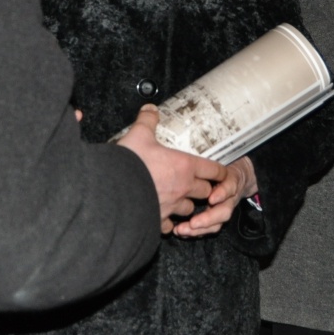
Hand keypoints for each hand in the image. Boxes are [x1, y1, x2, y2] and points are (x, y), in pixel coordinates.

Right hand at [116, 105, 228, 232]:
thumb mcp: (139, 134)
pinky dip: (167, 223)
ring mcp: (172, 206)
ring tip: (178, 200)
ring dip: (186, 205)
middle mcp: (183, 187)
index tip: (221, 172)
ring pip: (189, 209)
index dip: (219, 171)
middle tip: (196, 184)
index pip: (213, 169)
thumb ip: (148, 120)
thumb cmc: (131, 163)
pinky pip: (169, 225)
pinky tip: (160, 216)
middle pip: (205, 191)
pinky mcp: (158, 220)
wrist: (113, 192)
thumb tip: (150, 109)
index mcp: (184, 166)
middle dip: (203, 188)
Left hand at [174, 156, 257, 237]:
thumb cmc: (225, 164)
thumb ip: (212, 159)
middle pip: (224, 211)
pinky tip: (180, 232)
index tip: (212, 198)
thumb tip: (195, 138)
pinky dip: (195, 231)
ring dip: (200, 229)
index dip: (223, 192)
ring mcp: (223, 208)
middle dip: (208, 218)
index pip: (230, 186)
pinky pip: (208, 227)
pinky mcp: (215, 217)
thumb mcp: (222, 157)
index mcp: (231, 181)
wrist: (241, 173)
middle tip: (193, 223)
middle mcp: (228, 197)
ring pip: (217, 223)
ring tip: (182, 230)